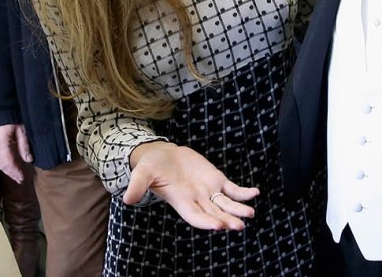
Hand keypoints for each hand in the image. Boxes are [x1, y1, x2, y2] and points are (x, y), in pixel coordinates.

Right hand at [0, 124, 33, 183]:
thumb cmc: (11, 114)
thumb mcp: (20, 128)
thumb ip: (23, 145)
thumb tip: (28, 159)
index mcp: (0, 142)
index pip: (8, 162)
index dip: (15, 171)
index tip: (22, 178)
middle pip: (1, 164)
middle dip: (10, 173)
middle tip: (19, 179)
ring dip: (6, 169)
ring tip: (15, 174)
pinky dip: (1, 162)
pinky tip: (8, 164)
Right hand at [124, 142, 258, 230]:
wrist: (163, 156)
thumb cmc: (151, 166)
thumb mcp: (142, 173)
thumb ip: (137, 186)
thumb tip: (126, 199)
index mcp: (181, 202)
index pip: (195, 216)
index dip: (206, 222)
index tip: (217, 225)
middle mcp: (197, 200)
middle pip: (214, 214)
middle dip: (226, 220)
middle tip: (239, 225)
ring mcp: (208, 191)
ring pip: (226, 204)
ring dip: (237, 209)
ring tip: (250, 213)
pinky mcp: (216, 180)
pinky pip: (232, 189)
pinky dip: (243, 192)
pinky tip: (254, 193)